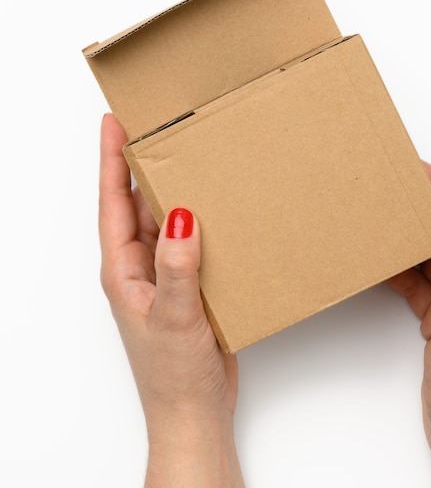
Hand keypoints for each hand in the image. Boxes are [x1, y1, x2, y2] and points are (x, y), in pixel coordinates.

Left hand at [99, 113, 243, 486]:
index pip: (113, 202)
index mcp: (123, 269)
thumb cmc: (174, 374)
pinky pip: (189, 238)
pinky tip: (216, 206)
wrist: (194, 409)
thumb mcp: (173, 318)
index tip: (113, 122)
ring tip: (186, 153)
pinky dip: (199, 217)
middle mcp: (139, 266)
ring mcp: (163, 274)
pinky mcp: (187, 283)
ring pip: (163, 218)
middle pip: (136, 202)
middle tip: (153, 126)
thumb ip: (175, 267)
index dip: (111, 159)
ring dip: (171, 187)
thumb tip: (179, 215)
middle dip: (140, 163)